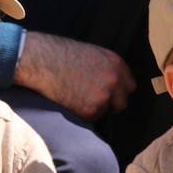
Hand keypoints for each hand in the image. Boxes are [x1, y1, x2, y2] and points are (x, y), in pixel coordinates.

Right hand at [14, 31, 135, 120]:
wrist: (42, 61)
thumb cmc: (62, 54)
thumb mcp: (93, 54)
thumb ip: (108, 68)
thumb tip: (115, 83)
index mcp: (117, 64)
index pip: (130, 86)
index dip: (119, 92)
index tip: (110, 95)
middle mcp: (115, 80)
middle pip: (122, 103)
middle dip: (111, 104)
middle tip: (94, 101)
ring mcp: (104, 96)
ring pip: (106, 112)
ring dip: (95, 109)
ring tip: (77, 98)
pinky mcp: (91, 110)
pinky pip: (92, 118)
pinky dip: (82, 114)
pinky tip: (70, 101)